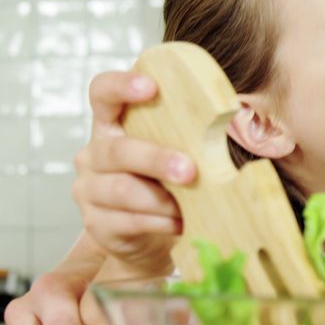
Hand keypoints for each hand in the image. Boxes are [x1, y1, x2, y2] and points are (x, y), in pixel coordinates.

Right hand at [72, 71, 196, 276]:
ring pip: (123, 190)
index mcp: (111, 125)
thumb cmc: (166, 184)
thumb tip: (235, 117)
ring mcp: (89, 190)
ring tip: (188, 205)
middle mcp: (93, 155)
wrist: (148, 238)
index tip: (151, 87)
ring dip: (162, 199)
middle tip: (190, 171)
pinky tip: (179, 222)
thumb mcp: (175, 153)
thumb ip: (190, 134)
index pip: (102, 93)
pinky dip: (160, 222)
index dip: (121, 86)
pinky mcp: (96, 224)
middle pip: (117, 150)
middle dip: (156, 159)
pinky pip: (129, 221)